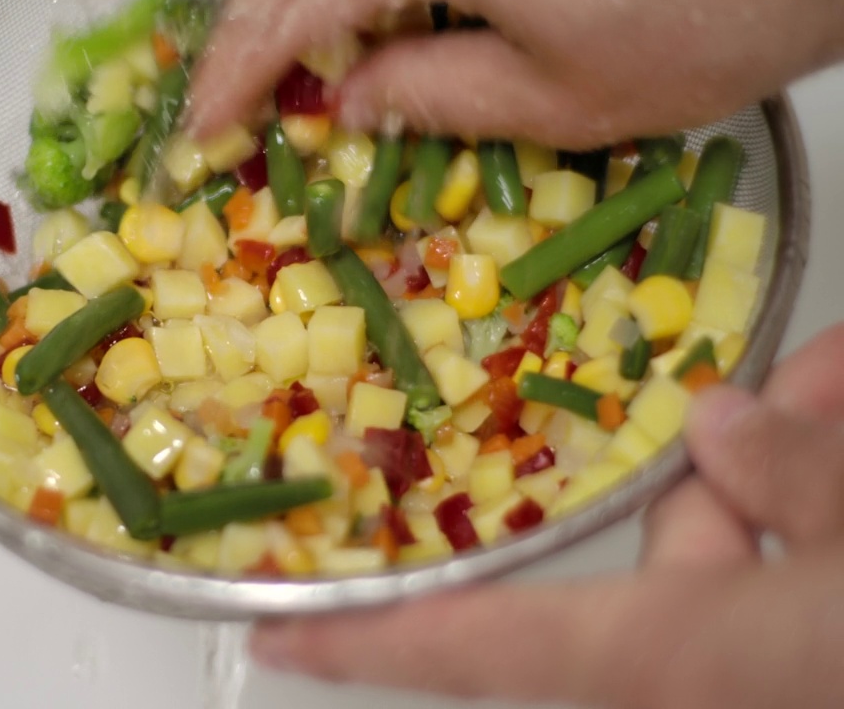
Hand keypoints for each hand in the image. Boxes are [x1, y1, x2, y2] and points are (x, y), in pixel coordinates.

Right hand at [187, 0, 843, 147]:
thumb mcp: (556, 101)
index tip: (197, 135)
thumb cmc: (703, 24)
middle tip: (227, 106)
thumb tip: (342, 103)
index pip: (293, 8)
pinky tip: (355, 28)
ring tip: (279, 76)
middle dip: (251, 36)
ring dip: (296, 8)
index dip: (235, 76)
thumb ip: (430, 96)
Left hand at [249, 325, 843, 708]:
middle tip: (768, 406)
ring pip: (740, 558)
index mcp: (720, 665)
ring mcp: (784, 658)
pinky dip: (809, 501)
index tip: (279, 640)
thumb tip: (721, 431)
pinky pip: (785, 567)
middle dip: (710, 488)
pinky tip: (827, 412)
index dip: (385, 648)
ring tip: (835, 391)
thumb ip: (816, 471)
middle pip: (659, 581)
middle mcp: (740, 676)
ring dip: (784, 475)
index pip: (511, 653)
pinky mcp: (813, 640)